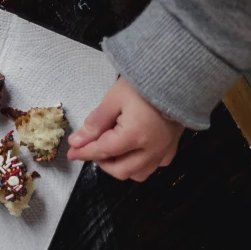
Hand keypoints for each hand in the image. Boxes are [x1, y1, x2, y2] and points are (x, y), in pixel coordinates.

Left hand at [67, 78, 183, 181]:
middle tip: (93, 148)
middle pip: (120, 170)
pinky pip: (155, 166)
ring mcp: (164, 150)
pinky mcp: (173, 146)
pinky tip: (134, 150)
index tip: (71, 152)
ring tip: (112, 149)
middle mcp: (151, 150)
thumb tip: (77, 141)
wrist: (178, 75)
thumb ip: (95, 123)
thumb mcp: (114, 99)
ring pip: (138, 174)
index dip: (84, 153)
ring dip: (121, 166)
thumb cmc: (144, 84)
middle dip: (102, 162)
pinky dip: (141, 163)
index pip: (103, 151)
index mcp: (135, 136)